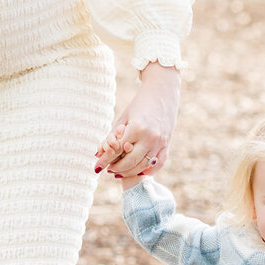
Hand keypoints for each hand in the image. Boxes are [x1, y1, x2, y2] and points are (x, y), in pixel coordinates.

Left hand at [96, 62, 180, 179]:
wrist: (162, 92)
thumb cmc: (139, 104)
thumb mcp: (123, 118)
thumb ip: (111, 137)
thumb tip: (98, 154)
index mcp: (137, 128)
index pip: (117, 150)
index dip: (105, 160)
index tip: (97, 167)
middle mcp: (150, 137)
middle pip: (130, 161)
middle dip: (117, 168)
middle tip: (108, 170)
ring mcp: (160, 142)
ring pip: (143, 166)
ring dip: (130, 171)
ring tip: (119, 171)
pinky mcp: (167, 144)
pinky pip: (158, 164)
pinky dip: (149, 171)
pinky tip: (138, 172)